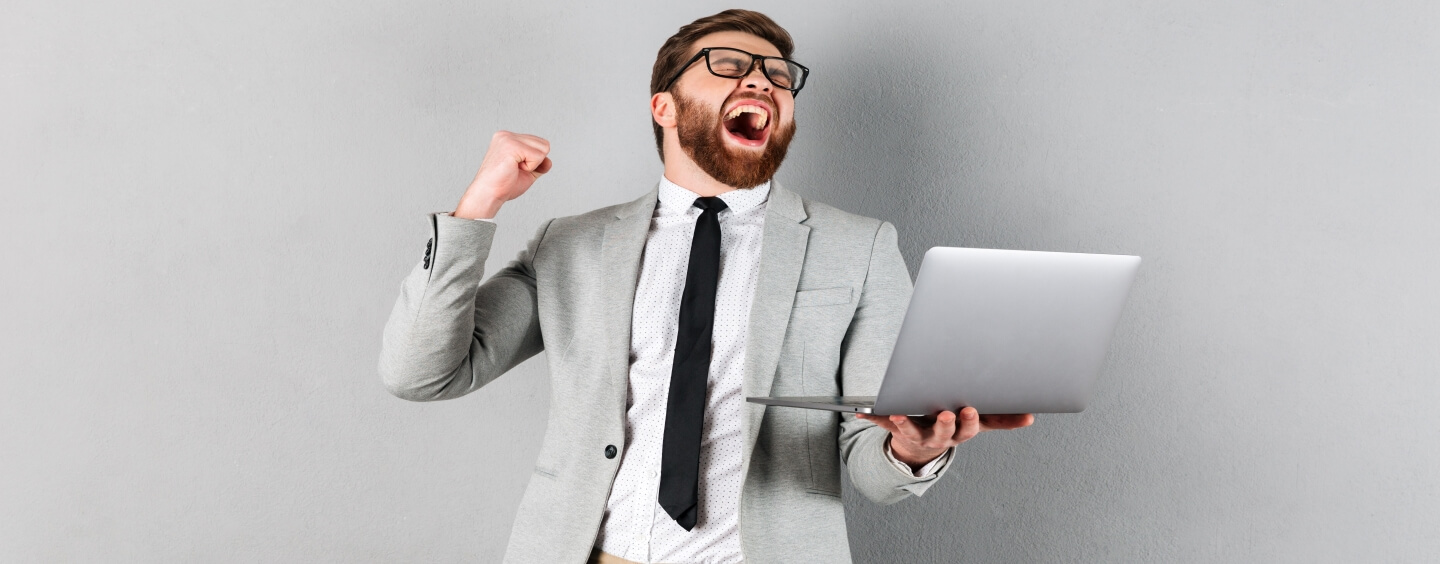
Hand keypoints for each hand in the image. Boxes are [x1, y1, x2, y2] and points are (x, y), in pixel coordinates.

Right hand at [453, 131, 552, 218]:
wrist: (488, 195)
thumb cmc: (502, 185)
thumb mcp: (527, 173)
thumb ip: (539, 164)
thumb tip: (549, 161)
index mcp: (508, 138)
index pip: (538, 143)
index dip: (534, 161)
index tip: (516, 169)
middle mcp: (507, 135)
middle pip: (544, 144)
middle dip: (535, 162)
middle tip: (515, 170)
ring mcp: (508, 138)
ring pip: (543, 149)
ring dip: (532, 165)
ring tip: (514, 169)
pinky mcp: (511, 145)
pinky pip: (538, 156)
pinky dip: (530, 168)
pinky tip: (514, 169)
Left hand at [856, 407, 1034, 467]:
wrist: (923, 446)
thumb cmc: (954, 426)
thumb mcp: (979, 423)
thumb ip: (1003, 420)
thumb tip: (1031, 418)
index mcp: (959, 432)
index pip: (967, 429)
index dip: (968, 422)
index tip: (969, 410)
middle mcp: (938, 436)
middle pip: (942, 433)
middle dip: (944, 424)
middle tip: (945, 414)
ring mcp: (916, 434)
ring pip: (911, 431)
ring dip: (905, 424)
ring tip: (898, 415)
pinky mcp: (896, 429)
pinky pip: (882, 424)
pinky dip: (871, 418)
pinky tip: (859, 413)